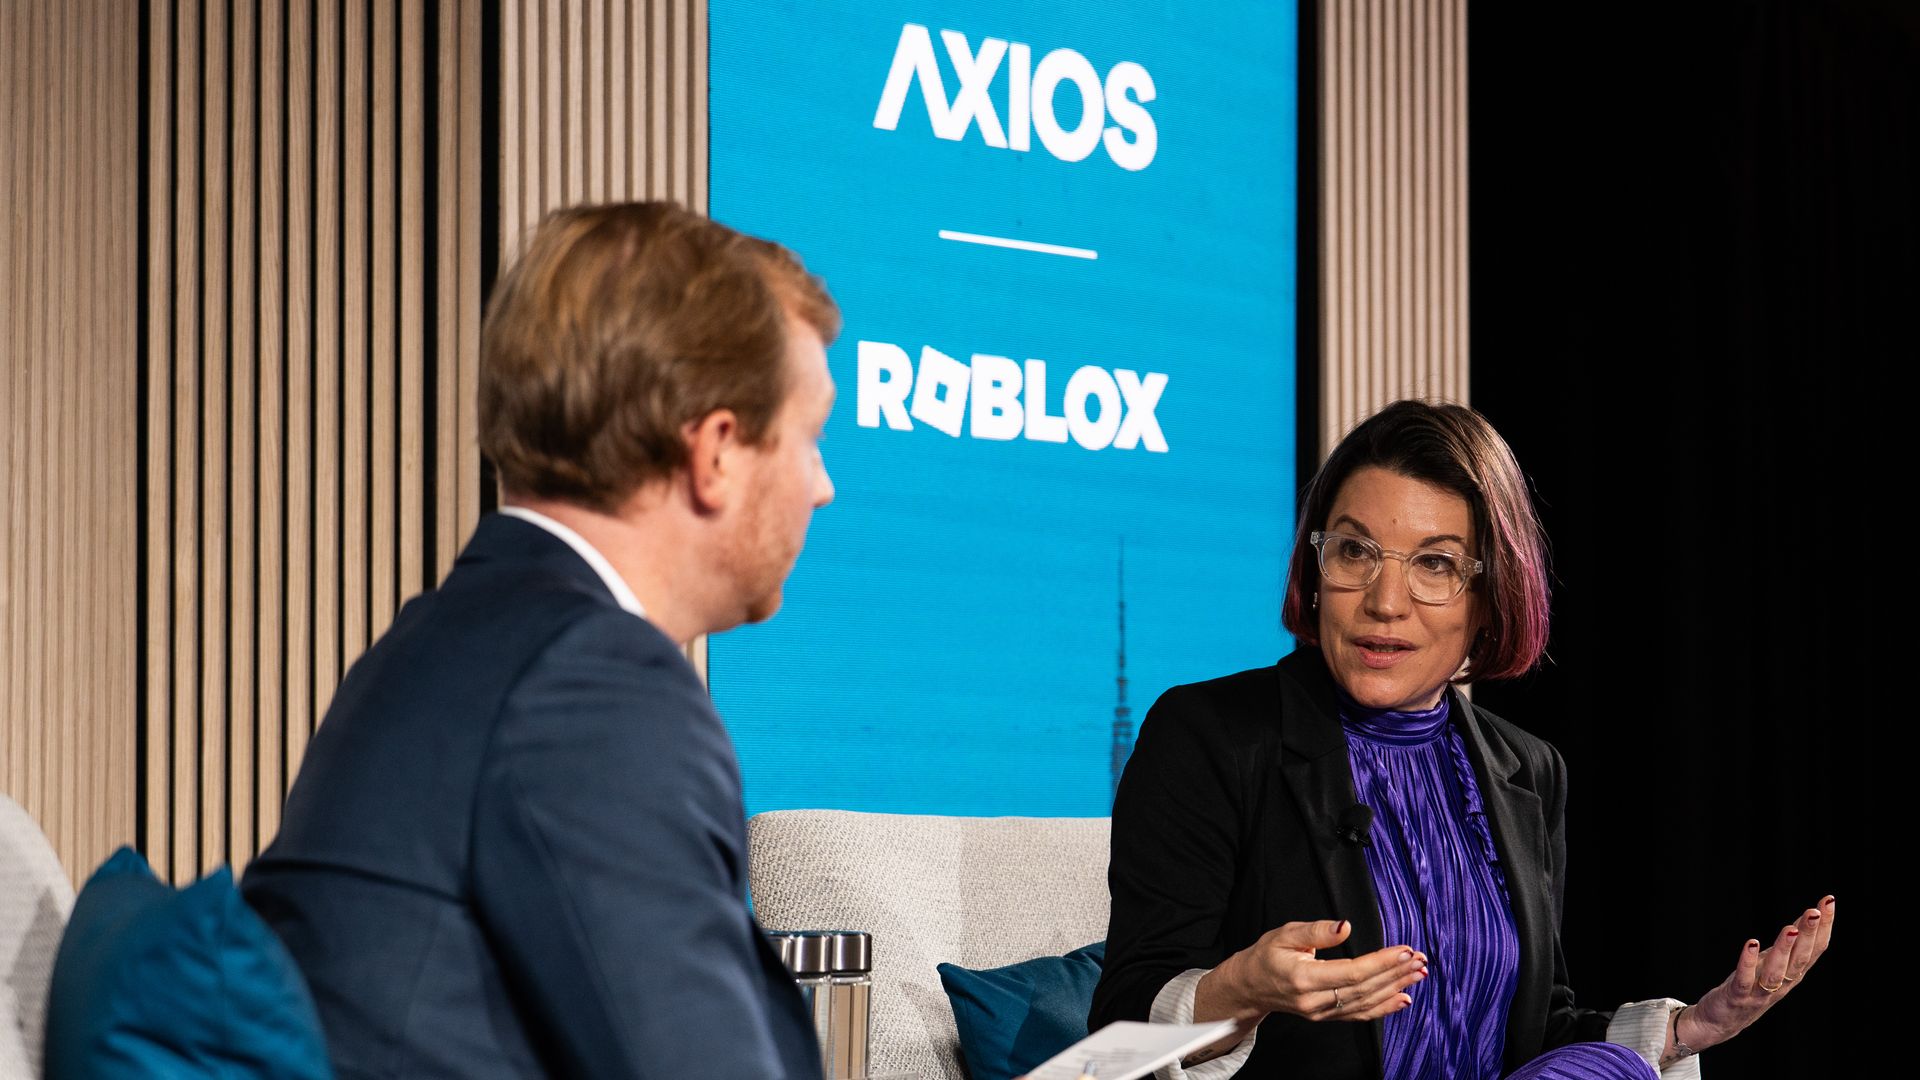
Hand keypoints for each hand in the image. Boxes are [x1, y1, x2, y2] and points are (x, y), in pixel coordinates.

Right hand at [1201, 918, 1427, 1025]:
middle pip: (1364, 989)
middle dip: (1396, 974)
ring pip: (1366, 1003)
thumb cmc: (1267, 955)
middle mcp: (1314, 1000)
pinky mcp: (1327, 1017)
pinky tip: (1402, 999)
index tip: (1405, 950)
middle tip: (1420, 960)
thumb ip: (1316, 931)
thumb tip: (1345, 926)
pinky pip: (1359, 1015)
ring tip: (1418, 974)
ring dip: (1396, 988)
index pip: (1352, 972)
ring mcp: (1321, 1013)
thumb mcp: (1285, 933)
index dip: (1382, 962)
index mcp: (1303, 977)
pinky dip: (1384, 1008)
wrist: (1251, 986)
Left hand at [1677, 895, 1835, 1054]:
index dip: (1823, 927)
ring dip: (1784, 950)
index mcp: (1793, 975)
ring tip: (1790, 928)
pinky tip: (1751, 943)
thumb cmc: (1751, 987)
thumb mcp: (1773, 963)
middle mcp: (1782, 984)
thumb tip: (1810, 914)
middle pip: (1800, 959)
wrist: (1722, 1021)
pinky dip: (1748, 962)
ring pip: (1777, 971)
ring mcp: (1760, 992)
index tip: (1829, 901)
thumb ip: (1790, 944)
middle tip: (1815, 911)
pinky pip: (1745, 979)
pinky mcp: (1738, 996)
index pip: (1814, 950)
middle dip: (1808, 935)